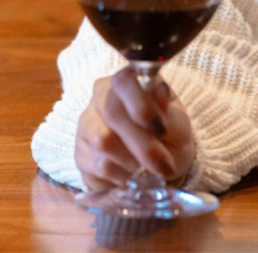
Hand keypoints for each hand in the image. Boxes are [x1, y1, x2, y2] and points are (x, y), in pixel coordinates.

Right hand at [75, 68, 195, 191]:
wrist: (156, 161)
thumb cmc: (168, 135)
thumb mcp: (177, 123)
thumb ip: (169, 112)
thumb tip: (160, 91)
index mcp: (126, 83)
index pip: (124, 81)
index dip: (141, 105)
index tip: (162, 128)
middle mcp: (100, 99)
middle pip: (113, 116)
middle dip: (143, 145)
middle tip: (165, 164)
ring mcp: (86, 126)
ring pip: (103, 142)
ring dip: (132, 161)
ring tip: (147, 167)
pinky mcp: (80, 154)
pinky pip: (98, 167)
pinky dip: (122, 176)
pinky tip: (132, 174)